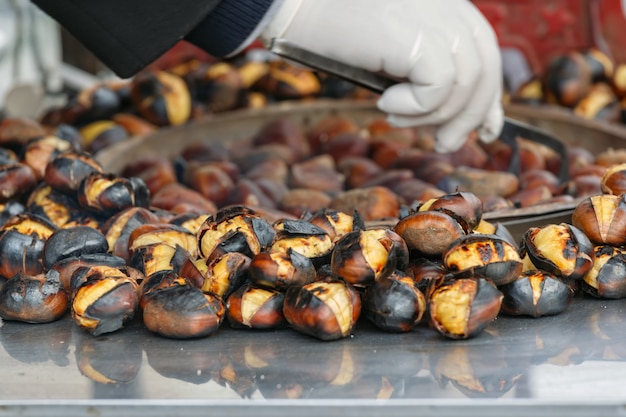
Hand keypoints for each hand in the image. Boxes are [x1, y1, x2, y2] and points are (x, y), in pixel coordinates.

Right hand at [261, 0, 502, 152]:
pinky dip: (415, 106)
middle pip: (484, 69)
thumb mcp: (394, 60)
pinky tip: (386, 101)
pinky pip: (438, 87)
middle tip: (443, 143)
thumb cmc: (336, 35)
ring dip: (430, 114)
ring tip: (395, 114)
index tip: (482, 130)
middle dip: (469, 116)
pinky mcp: (417, 34)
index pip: (486, 53)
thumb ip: (429, 79)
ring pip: (463, 84)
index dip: (488, 97)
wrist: (297, 10)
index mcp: (447, 7)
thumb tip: (457, 123)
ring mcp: (435, 16)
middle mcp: (448, 6)